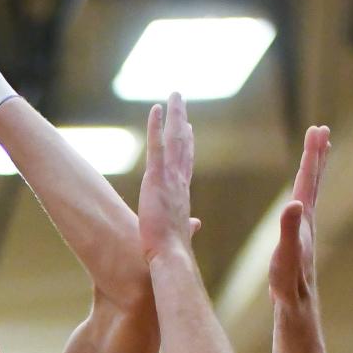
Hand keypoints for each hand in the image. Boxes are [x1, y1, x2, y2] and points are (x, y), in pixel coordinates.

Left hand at [138, 93, 201, 261]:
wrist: (171, 257)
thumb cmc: (173, 252)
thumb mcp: (181, 234)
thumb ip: (189, 226)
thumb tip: (196, 225)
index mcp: (182, 194)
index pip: (186, 163)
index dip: (188, 144)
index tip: (189, 128)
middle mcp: (179, 181)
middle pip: (184, 144)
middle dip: (182, 120)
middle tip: (180, 100)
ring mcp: (169, 178)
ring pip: (175, 139)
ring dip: (175, 115)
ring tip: (174, 95)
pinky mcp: (157, 179)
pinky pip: (157, 146)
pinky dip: (157, 126)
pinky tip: (156, 109)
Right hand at [269, 125, 330, 307]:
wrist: (296, 306)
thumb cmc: (288, 282)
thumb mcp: (285, 254)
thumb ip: (288, 229)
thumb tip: (293, 204)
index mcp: (303, 219)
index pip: (307, 180)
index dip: (312, 155)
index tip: (317, 129)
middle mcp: (307, 221)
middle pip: (312, 182)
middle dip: (316, 155)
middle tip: (321, 130)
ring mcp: (303, 231)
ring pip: (309, 194)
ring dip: (312, 173)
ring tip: (315, 157)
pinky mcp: (298, 241)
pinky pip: (302, 208)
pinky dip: (302, 195)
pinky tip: (298, 199)